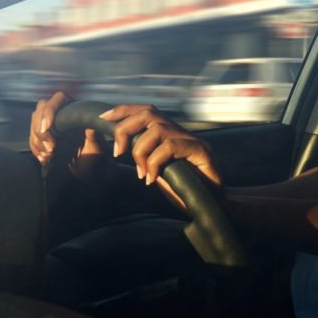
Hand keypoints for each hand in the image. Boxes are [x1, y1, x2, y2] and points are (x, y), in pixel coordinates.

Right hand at [29, 92, 108, 178]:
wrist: (91, 170)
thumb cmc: (97, 157)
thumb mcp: (98, 148)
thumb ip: (94, 137)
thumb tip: (91, 126)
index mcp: (77, 111)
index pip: (58, 99)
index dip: (49, 111)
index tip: (47, 128)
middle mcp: (63, 114)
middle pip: (40, 112)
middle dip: (41, 131)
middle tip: (51, 149)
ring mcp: (52, 125)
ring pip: (34, 125)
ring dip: (37, 142)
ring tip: (50, 156)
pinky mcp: (45, 137)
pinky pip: (32, 138)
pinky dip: (36, 149)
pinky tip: (45, 159)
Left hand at [100, 104, 222, 206]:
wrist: (213, 207)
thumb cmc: (185, 192)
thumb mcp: (157, 172)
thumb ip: (144, 159)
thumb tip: (119, 148)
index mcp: (172, 134)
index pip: (147, 111)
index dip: (124, 110)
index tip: (104, 117)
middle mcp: (183, 133)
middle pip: (149, 113)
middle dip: (126, 128)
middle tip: (118, 152)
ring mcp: (194, 141)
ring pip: (157, 129)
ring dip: (140, 151)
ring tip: (140, 173)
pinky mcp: (201, 152)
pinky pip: (169, 147)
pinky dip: (154, 163)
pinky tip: (151, 179)